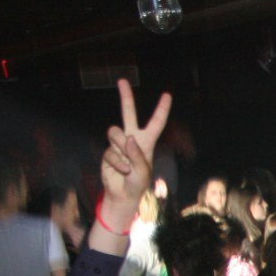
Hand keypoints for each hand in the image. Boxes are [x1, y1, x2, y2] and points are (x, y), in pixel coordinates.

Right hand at [99, 79, 170, 212]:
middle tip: (122, 80)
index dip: (161, 109)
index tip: (167, 95)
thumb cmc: (138, 183)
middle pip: (129, 113)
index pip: (156, 123)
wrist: (122, 194)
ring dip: (120, 148)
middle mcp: (133, 139)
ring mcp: (119, 144)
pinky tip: (120, 170)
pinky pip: (109, 151)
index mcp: (147, 142)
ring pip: (114, 132)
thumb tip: (128, 138)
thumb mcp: (143, 171)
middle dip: (126, 97)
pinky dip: (116, 162)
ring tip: (126, 164)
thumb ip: (136, 155)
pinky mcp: (108, 151)